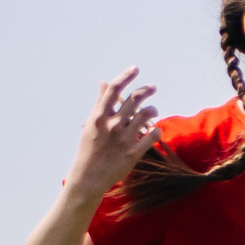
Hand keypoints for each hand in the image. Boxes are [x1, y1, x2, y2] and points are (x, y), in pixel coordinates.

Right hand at [72, 69, 161, 193]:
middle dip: (146, 90)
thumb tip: (104, 83)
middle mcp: (111, 124)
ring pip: (146, 115)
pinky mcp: (134, 152)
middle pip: (134, 99)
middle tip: (152, 87)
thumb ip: (100, 103)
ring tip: (153, 110)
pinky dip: (156, 130)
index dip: (126, 76)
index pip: (114, 89)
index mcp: (98, 116)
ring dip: (153, 110)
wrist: (88, 176)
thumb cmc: (89, 148)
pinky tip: (155, 130)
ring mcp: (123, 138)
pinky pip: (153, 135)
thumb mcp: (91, 123)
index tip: (135, 68)